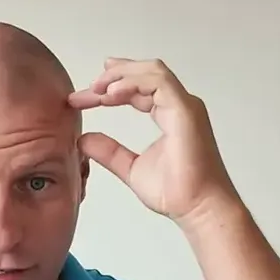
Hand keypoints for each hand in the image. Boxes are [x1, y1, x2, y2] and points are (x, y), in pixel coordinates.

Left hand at [69, 57, 239, 228]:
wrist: (199, 209)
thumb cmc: (178, 193)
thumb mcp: (130, 167)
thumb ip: (109, 151)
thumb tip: (84, 140)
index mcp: (170, 113)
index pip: (137, 89)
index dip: (109, 89)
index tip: (81, 98)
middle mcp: (179, 105)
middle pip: (145, 73)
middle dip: (113, 75)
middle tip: (88, 87)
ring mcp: (185, 106)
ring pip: (152, 71)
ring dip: (122, 75)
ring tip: (97, 88)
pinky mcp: (186, 111)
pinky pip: (158, 83)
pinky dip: (133, 83)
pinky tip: (111, 94)